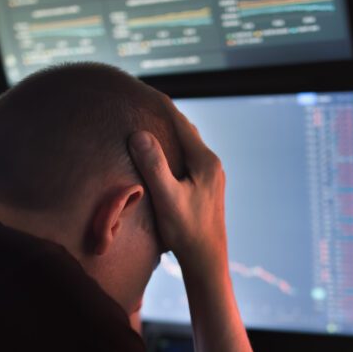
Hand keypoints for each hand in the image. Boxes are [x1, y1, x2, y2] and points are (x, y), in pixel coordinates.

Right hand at [127, 102, 227, 278]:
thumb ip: (154, 165)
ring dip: (169, 135)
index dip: (160, 106)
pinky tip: (160, 157)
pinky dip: (173, 152)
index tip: (142, 90)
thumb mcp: (166, 198)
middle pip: (185, 132)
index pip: (180, 123)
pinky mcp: (207, 189)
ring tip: (148, 125)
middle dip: (164, 117)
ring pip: (187, 146)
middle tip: (141, 104)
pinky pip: (188, 160)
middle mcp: (212, 165)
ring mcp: (212, 177)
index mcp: (205, 162)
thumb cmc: (187, 232)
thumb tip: (139, 134)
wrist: (207, 261)